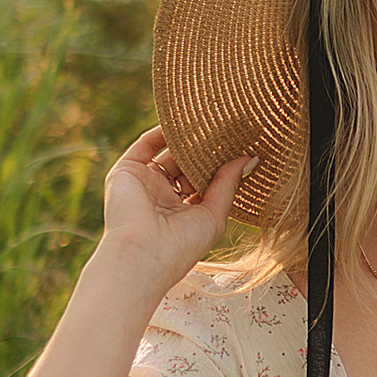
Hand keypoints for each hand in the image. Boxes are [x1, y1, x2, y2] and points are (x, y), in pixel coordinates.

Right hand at [99, 128, 248, 302]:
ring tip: (208, 121)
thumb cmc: (181, 246)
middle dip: (204, 150)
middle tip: (227, 129)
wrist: (141, 254)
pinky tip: (181, 122)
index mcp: (183, 212)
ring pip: (167, 153)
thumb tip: (250, 159)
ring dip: (185, 139)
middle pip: (186, 165)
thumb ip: (228, 185)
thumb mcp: (214, 215)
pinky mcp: (127, 172)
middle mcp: (162, 197)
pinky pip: (146, 145)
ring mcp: (144, 183)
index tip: (240, 147)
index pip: (203, 182)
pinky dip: (162, 132)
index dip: (219, 166)